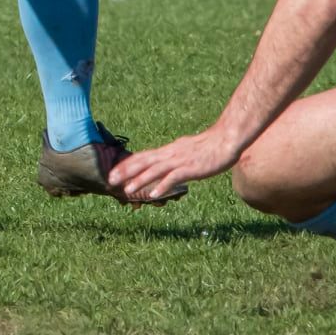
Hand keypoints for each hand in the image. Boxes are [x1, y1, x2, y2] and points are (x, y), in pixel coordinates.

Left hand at [107, 128, 240, 203]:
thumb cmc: (209, 147)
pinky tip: (153, 194)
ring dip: (139, 181)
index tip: (113, 171)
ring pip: (154, 171)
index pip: (143, 156)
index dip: (127, 164)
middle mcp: (170, 154)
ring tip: (126, 190)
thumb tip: (164, 162)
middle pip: (143, 162)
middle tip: (110, 180)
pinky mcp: (190, 169)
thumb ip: (174, 157)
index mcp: (168, 151)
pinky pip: (173, 178)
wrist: (226, 140)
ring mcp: (179, 161)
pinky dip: (162, 186)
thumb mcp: (186, 150)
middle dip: (126, 172)